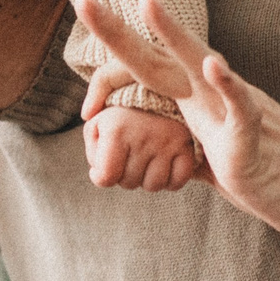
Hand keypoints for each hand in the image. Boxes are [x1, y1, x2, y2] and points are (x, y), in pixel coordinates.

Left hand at [75, 0, 279, 248]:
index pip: (147, 71)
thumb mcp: (216, 162)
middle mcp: (215, 99)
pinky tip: (214, 64)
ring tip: (146, 1)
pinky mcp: (256, 143)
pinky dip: (229, 86)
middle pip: (160, 58)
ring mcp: (236, 116)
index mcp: (199, 103)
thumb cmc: (275, 179)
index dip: (111, 59)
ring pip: (201, 68)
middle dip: (119, 31)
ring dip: (175, 35)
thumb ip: (186, 152)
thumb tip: (159, 154)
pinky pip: (243, 110)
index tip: (82, 31)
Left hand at [80, 100, 204, 191]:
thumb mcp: (98, 123)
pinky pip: (177, 182)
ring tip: (144, 163)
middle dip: (124, 176)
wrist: (157, 93)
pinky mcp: (187, 147)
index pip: (106, 177)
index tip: (102, 170)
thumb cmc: (122, 114)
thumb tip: (97, 173)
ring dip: (146, 179)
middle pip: (129, 183)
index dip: (101, 178)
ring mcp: (167, 143)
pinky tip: (163, 167)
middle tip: (127, 160)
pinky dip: (170, 181)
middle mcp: (143, 137)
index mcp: (117, 130)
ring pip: (153, 186)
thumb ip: (92, 148)